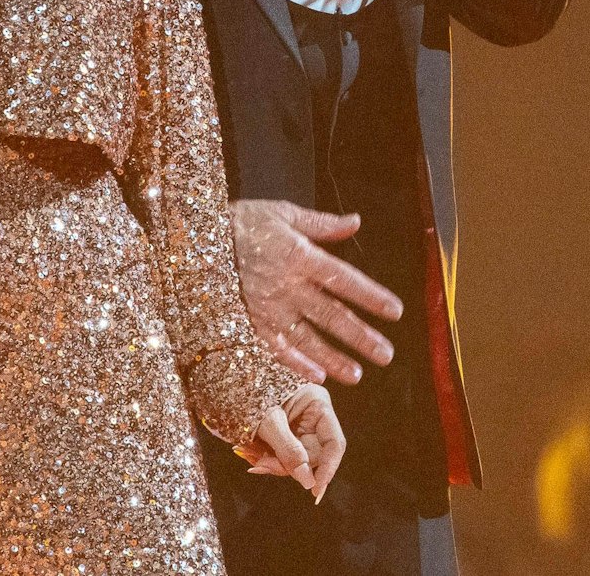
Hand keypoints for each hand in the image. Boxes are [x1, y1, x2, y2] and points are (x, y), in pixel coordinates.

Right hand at [231, 198, 403, 385]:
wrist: (195, 237)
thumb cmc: (242, 221)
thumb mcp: (283, 213)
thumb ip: (321, 224)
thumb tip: (355, 222)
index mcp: (300, 256)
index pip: (344, 279)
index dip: (370, 296)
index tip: (395, 311)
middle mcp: (287, 285)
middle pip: (331, 315)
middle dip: (361, 336)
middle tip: (386, 354)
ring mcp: (268, 307)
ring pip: (307, 338)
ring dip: (334, 358)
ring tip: (358, 374)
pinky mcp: (249, 321)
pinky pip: (276, 347)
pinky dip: (296, 363)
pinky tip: (317, 376)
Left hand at [236, 385, 345, 501]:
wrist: (227, 384)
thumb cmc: (249, 392)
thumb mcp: (269, 421)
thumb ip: (289, 450)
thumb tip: (308, 482)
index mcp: (318, 404)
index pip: (334, 443)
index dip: (328, 468)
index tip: (316, 491)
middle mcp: (313, 417)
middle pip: (313, 456)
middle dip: (289, 465)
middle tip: (261, 464)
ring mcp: (300, 428)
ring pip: (297, 461)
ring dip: (274, 463)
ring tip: (249, 454)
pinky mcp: (287, 436)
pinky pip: (284, 457)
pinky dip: (268, 459)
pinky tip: (250, 452)